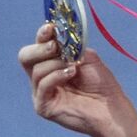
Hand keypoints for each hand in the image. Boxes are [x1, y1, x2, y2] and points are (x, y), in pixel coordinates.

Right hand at [19, 23, 136, 136]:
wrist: (110, 108)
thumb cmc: (101, 85)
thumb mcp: (88, 59)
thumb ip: (73, 47)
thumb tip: (61, 34)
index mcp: (51, 63)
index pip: (38, 46)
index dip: (42, 35)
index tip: (51, 27)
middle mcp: (43, 77)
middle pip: (25, 57)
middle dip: (40, 48)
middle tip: (56, 47)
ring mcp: (41, 92)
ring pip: (35, 70)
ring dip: (55, 64)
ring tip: (73, 67)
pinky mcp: (43, 105)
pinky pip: (42, 85)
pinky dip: (56, 76)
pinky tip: (71, 73)